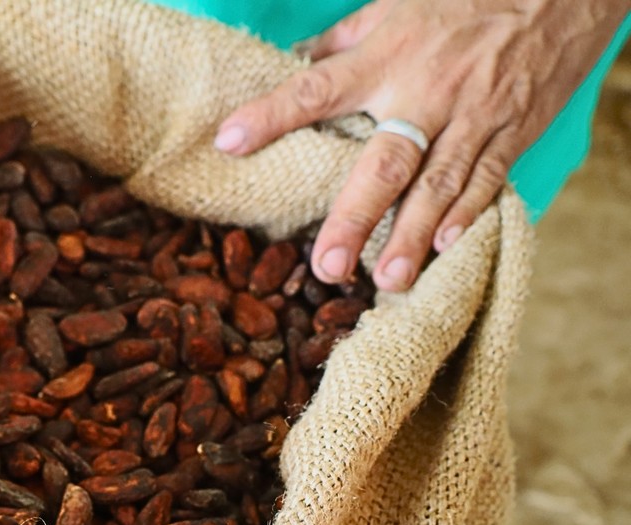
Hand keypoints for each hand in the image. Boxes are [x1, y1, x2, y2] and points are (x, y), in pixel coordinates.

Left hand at [214, 0, 629, 291]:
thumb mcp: (395, 6)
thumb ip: (342, 42)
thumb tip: (293, 64)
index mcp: (387, 56)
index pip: (316, 89)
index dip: (271, 116)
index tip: (229, 142)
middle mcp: (426, 92)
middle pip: (384, 163)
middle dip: (354, 218)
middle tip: (327, 267)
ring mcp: (473, 116)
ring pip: (438, 186)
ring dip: (410, 237)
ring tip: (385, 281)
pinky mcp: (512, 132)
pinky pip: (487, 180)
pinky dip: (468, 217)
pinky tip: (444, 249)